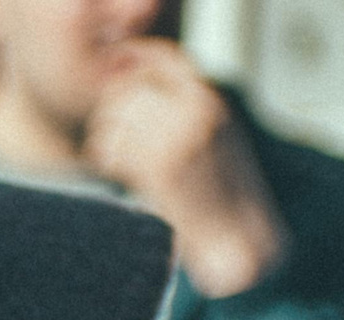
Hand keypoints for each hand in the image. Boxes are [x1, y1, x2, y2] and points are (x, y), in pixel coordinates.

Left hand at [83, 40, 285, 297]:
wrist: (238, 237)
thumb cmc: (223, 192)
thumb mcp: (217, 136)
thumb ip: (187, 110)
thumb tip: (138, 91)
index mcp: (211, 100)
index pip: (164, 58)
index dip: (134, 66)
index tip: (118, 84)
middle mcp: (197, 112)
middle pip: (131, 88)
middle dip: (113, 110)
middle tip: (109, 131)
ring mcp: (179, 138)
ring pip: (117, 118)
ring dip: (106, 136)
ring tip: (112, 154)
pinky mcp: (160, 169)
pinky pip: (115, 149)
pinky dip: (107, 158)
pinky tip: (113, 169)